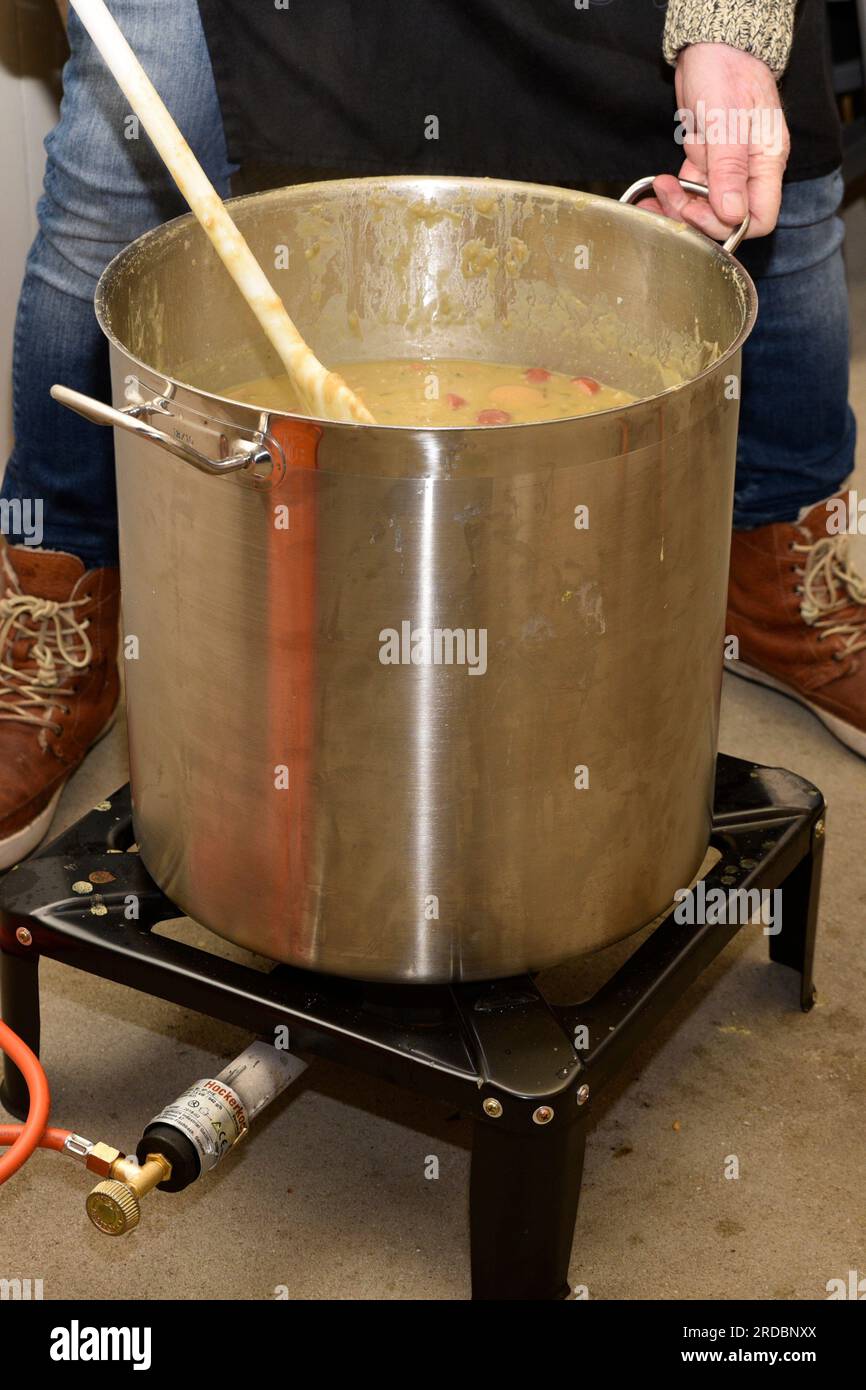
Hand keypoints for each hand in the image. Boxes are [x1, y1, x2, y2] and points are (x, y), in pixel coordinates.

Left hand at [645, 42, 789, 239]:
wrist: (711, 45)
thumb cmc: (727, 70)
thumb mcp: (727, 120)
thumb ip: (729, 169)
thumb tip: (732, 213)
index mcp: (766, 162)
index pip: (760, 218)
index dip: (730, 225)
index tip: (700, 211)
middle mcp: (750, 170)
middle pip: (727, 218)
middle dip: (697, 215)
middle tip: (671, 199)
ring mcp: (728, 167)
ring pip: (705, 207)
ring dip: (677, 206)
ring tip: (658, 189)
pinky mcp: (707, 160)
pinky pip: (690, 190)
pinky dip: (673, 193)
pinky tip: (656, 189)